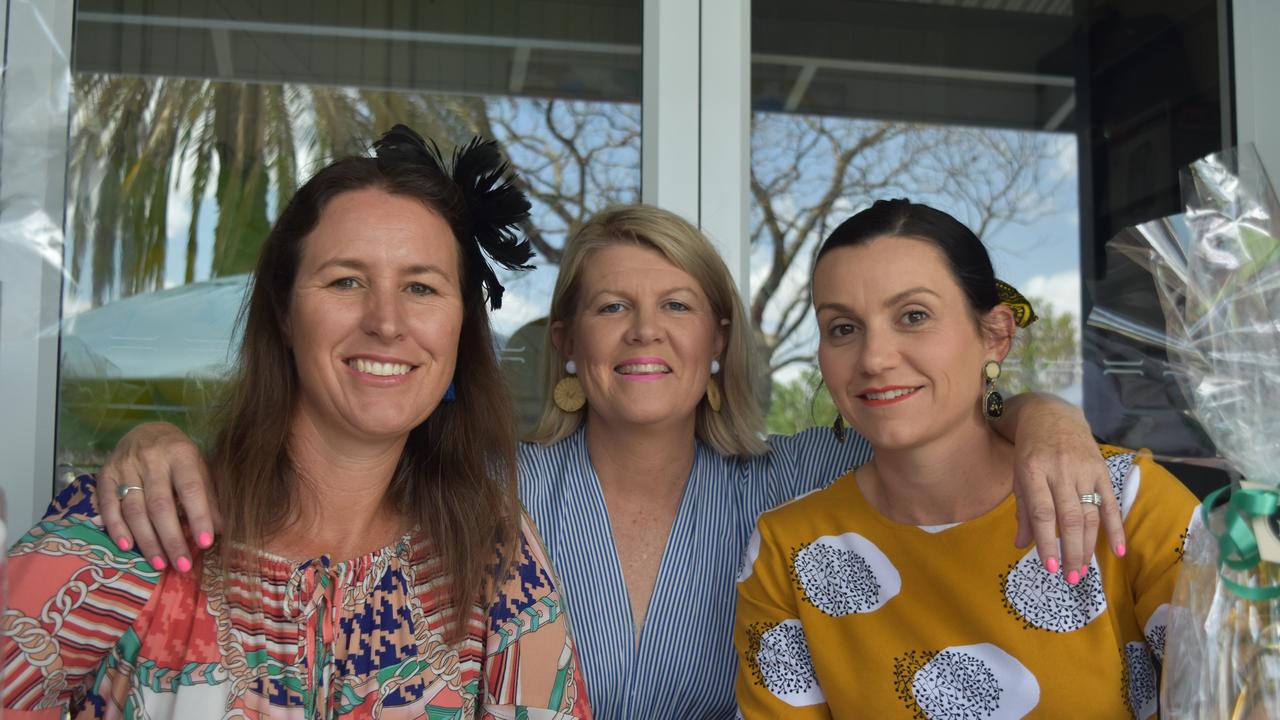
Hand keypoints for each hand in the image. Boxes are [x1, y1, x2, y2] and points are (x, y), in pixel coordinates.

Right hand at [96, 422, 218, 571]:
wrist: (145, 431)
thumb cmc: (178, 456)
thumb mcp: (198, 467)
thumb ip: (208, 496)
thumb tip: (220, 530)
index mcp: (181, 454)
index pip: (191, 489)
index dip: (199, 517)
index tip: (206, 543)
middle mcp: (152, 458)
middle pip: (160, 505)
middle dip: (172, 538)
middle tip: (182, 564)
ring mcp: (125, 467)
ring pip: (135, 510)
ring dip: (147, 540)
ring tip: (159, 563)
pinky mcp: (104, 476)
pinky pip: (109, 507)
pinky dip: (117, 529)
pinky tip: (128, 547)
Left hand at [1005, 396, 1125, 581]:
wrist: (1051, 414)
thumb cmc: (1030, 451)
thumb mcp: (1018, 476)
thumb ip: (1023, 511)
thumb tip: (1021, 544)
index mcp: (1033, 470)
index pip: (1042, 512)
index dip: (1047, 541)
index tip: (1050, 567)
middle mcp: (1060, 470)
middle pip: (1070, 517)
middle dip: (1071, 551)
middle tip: (1071, 578)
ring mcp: (1083, 469)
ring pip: (1090, 514)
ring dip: (1089, 546)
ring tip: (1083, 570)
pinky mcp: (1101, 469)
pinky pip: (1111, 503)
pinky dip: (1116, 528)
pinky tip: (1118, 550)